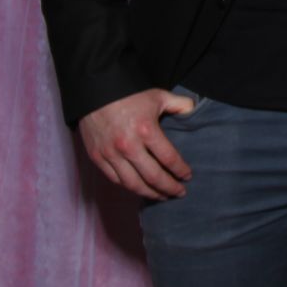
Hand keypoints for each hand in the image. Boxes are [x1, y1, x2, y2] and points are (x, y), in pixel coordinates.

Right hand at [78, 89, 195, 197]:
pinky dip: (129, 187)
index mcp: (146, 130)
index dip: (180, 170)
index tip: (188, 176)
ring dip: (150, 193)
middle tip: (179, 193)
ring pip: (133, 184)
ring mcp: (110, 154)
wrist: (93, 91)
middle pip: (153, 177)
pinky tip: (140, 188)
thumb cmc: (128, 93)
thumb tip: (193, 111)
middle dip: (169, 188)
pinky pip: (115, 179)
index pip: (168, 159)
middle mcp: (128, 146)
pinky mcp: (97, 157)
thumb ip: (179, 104)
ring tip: (162, 196)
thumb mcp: (158, 95)